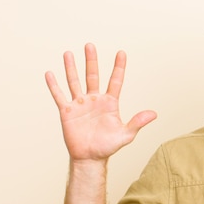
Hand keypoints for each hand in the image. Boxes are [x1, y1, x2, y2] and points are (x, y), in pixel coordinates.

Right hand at [45, 43, 156, 160]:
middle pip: (93, 76)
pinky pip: (59, 96)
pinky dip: (54, 85)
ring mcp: (80, 104)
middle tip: (89, 45)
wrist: (89, 158)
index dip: (119, 67)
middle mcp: (94, 99)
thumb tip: (154, 114)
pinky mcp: (67, 112)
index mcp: (110, 103)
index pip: (115, 81)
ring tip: (68, 53)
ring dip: (71, 68)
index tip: (121, 52)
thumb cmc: (108, 147)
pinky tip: (50, 73)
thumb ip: (137, 123)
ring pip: (74, 82)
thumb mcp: (125, 135)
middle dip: (91, 61)